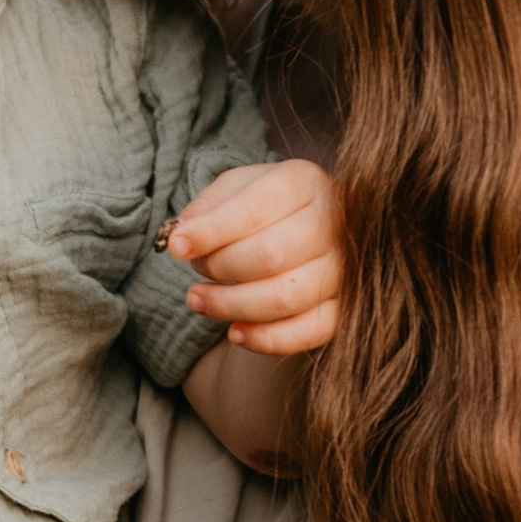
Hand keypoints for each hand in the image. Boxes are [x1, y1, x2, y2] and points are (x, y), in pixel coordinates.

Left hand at [168, 157, 343, 355]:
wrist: (307, 229)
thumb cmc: (264, 208)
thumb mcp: (234, 191)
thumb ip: (206, 209)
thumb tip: (181, 238)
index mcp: (303, 182)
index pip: (253, 209)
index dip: (210, 232)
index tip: (176, 247)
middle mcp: (333, 222)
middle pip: (269, 255)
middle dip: (220, 268)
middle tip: (197, 270)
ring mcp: (344, 268)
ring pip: (284, 298)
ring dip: (231, 306)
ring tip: (199, 300)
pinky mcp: (344, 307)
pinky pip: (307, 332)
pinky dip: (265, 339)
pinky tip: (235, 332)